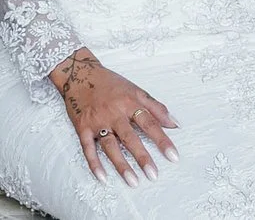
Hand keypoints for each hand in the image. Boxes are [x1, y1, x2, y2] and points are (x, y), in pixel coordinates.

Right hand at [49, 48, 176, 184]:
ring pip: (110, 146)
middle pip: (130, 137)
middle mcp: (113, 113)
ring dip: (121, 165)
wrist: (79, 73)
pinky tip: (103, 178)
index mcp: (129, 102)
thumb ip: (156, 107)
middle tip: (153, 175)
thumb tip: (175, 124)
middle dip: (142, 157)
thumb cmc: (110, 83)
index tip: (173, 157)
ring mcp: (97, 121)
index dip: (162, 140)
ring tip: (133, 182)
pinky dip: (94, 164)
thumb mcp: (135, 90)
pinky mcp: (82, 127)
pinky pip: (88, 148)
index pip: (149, 124)